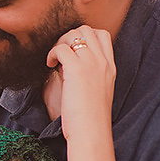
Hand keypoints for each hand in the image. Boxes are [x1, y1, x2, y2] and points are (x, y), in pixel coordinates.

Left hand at [44, 26, 115, 140]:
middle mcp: (102, 61)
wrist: (91, 131)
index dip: (84, 36)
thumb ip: (91, 76)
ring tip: (54, 60)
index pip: (102, 35)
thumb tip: (71, 67)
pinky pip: (61, 48)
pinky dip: (52, 53)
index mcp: (110, 67)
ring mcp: (91, 63)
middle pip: (86, 29)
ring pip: (73, 34)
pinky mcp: (76, 69)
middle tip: (60, 53)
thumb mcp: (98, 91)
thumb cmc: (91, 118)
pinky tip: (49, 65)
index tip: (72, 50)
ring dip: (59, 43)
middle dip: (68, 36)